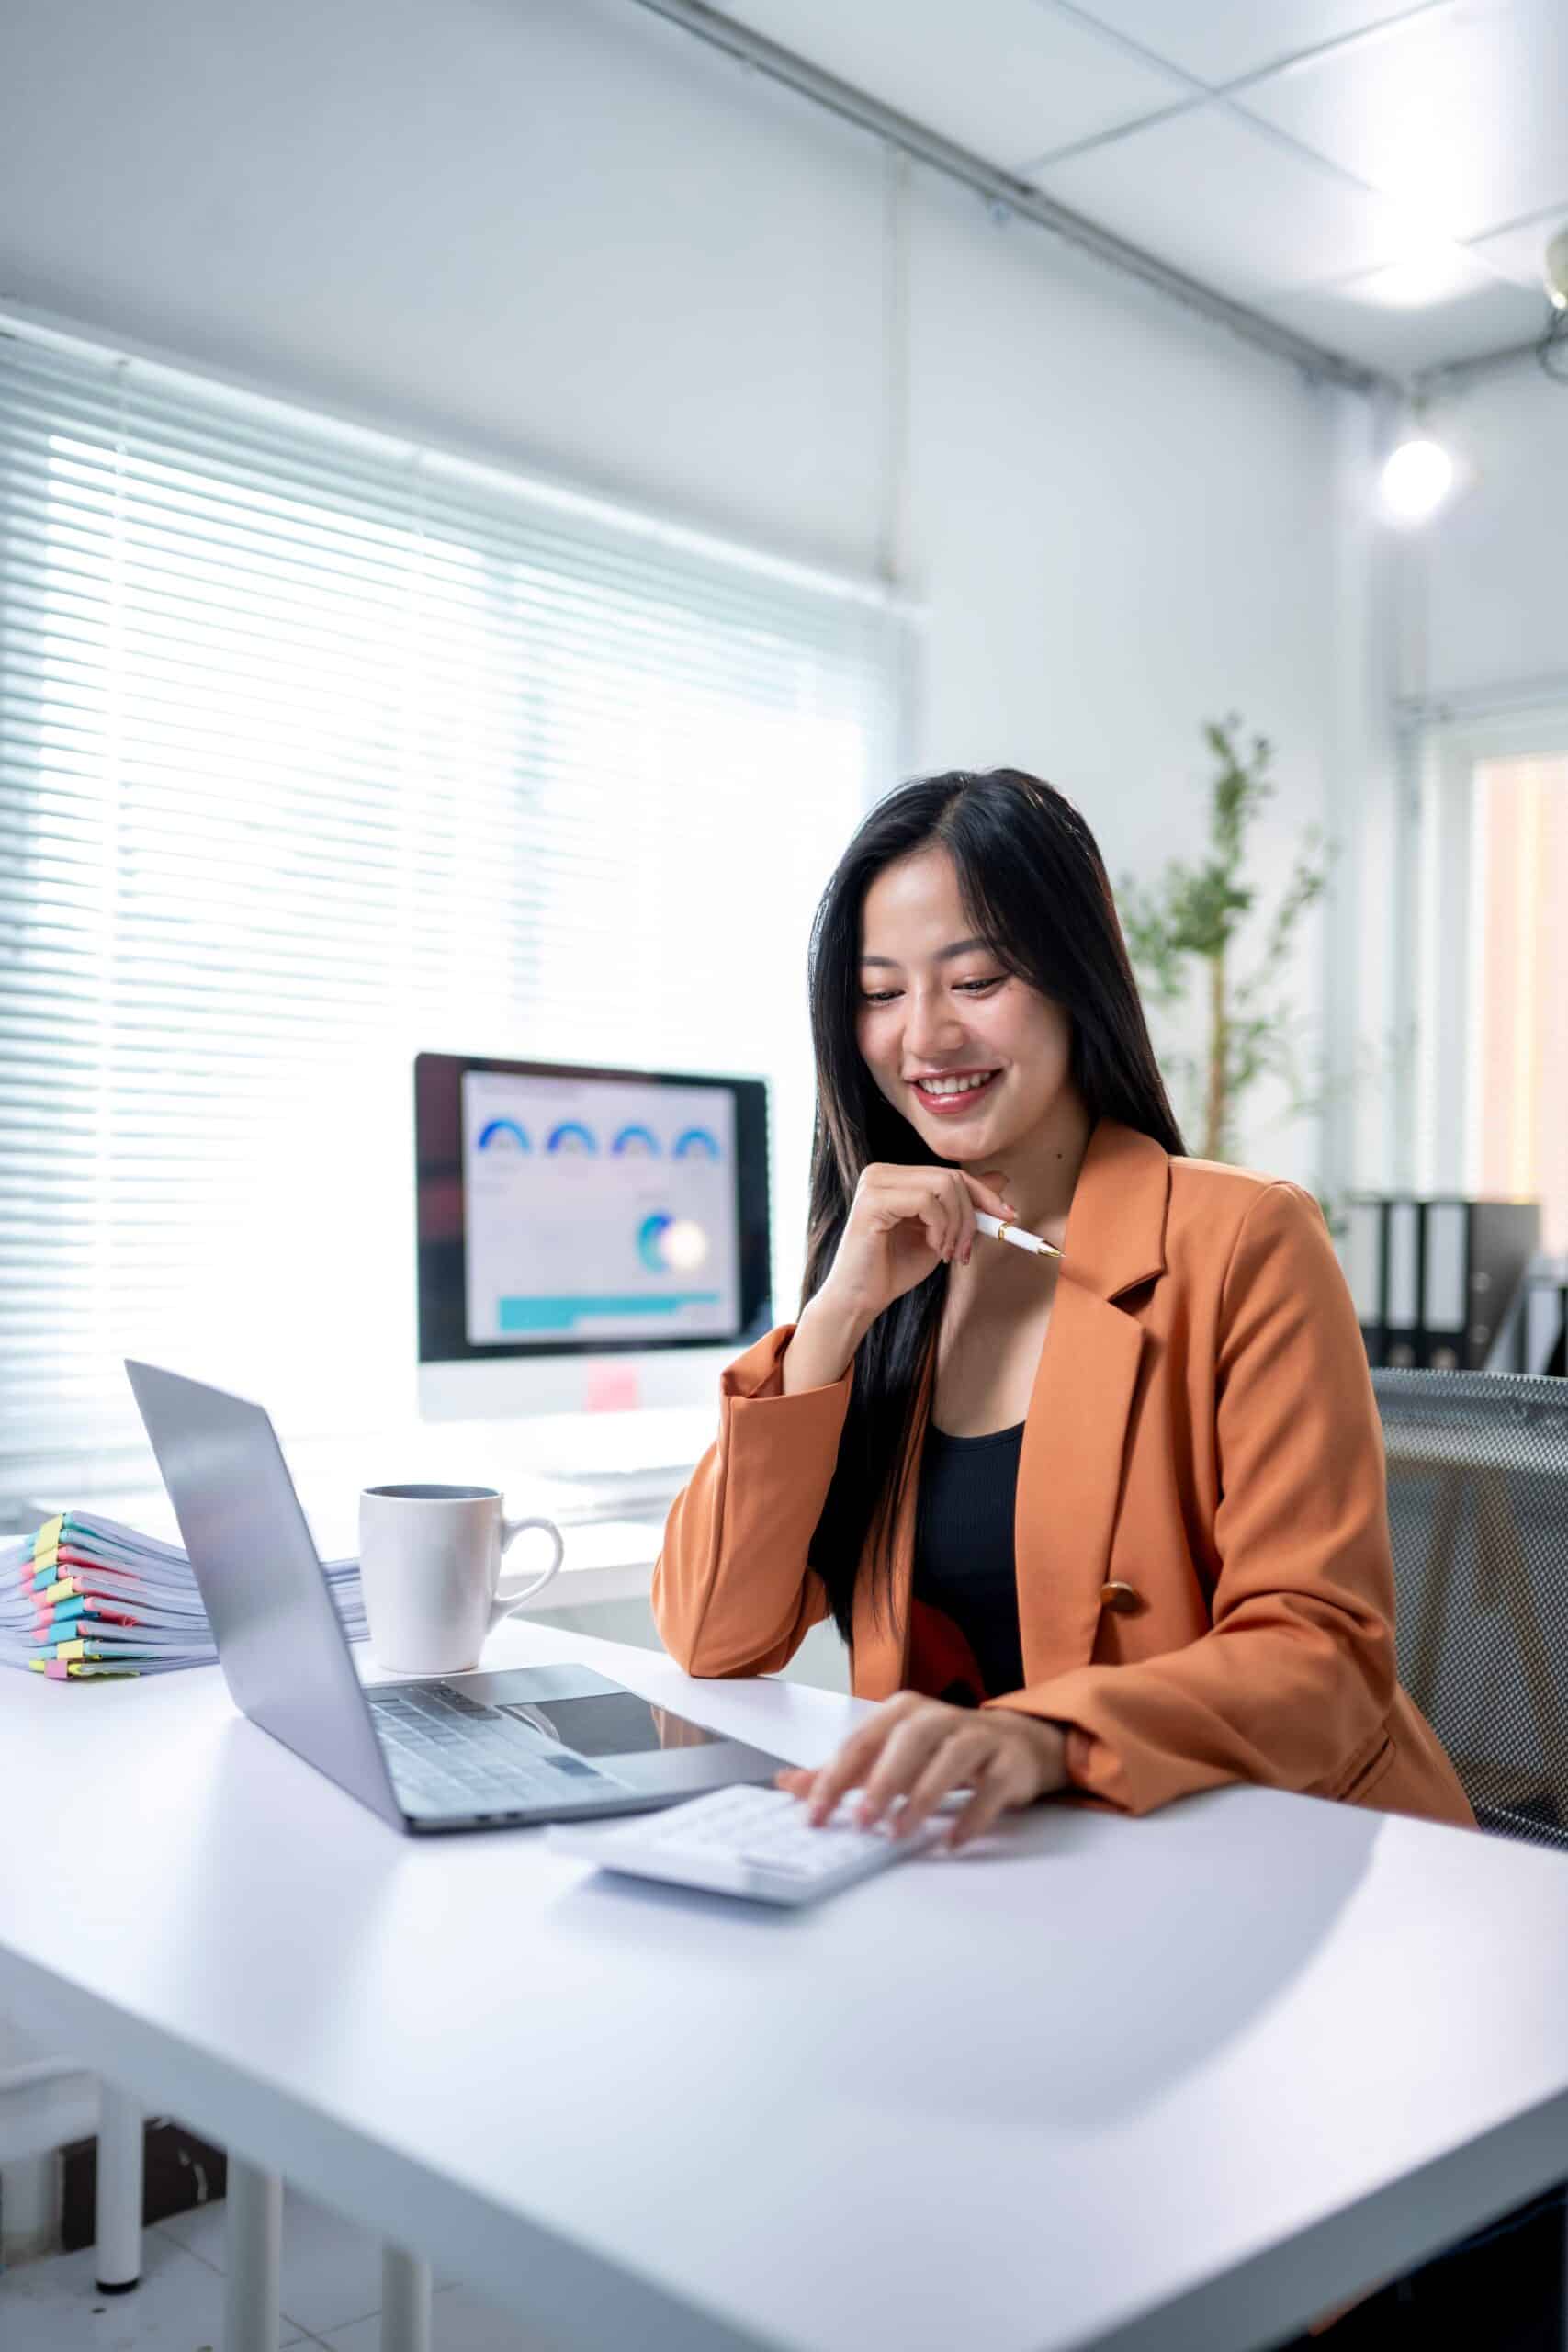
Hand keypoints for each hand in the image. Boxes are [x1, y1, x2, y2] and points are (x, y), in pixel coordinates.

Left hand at [775, 1691, 1069, 1850]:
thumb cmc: (943, 1749)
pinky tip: (951, 1841)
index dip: (835, 1777)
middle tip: (861, 1821)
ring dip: (922, 1796)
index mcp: (903, 1712)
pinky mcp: (1009, 1763)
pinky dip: (972, 1815)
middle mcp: (940, 1717)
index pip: (862, 1741)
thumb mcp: (890, 1754)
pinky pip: (991, 1787)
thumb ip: (843, 1771)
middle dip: (882, 1780)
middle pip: (908, 1740)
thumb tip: (788, 1784)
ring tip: (898, 1832)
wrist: (1018, 1743)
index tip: (814, 1815)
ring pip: (951, 1758)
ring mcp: (978, 1737)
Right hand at [815, 1163, 1021, 1328]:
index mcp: (895, 1177)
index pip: (951, 1173)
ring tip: (947, 1252)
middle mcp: (881, 1172)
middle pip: (951, 1177)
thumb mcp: (941, 1234)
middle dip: (970, 1216)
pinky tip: (932, 1248)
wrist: (861, 1299)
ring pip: (943, 1186)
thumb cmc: (894, 1268)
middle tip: (964, 1250)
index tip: (1008, 1217)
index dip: (984, 1194)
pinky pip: (925, 1201)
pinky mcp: (872, 1200)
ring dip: (956, 1224)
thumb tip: (1001, 1179)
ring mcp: (874, 1183)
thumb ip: (965, 1207)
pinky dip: (939, 1228)